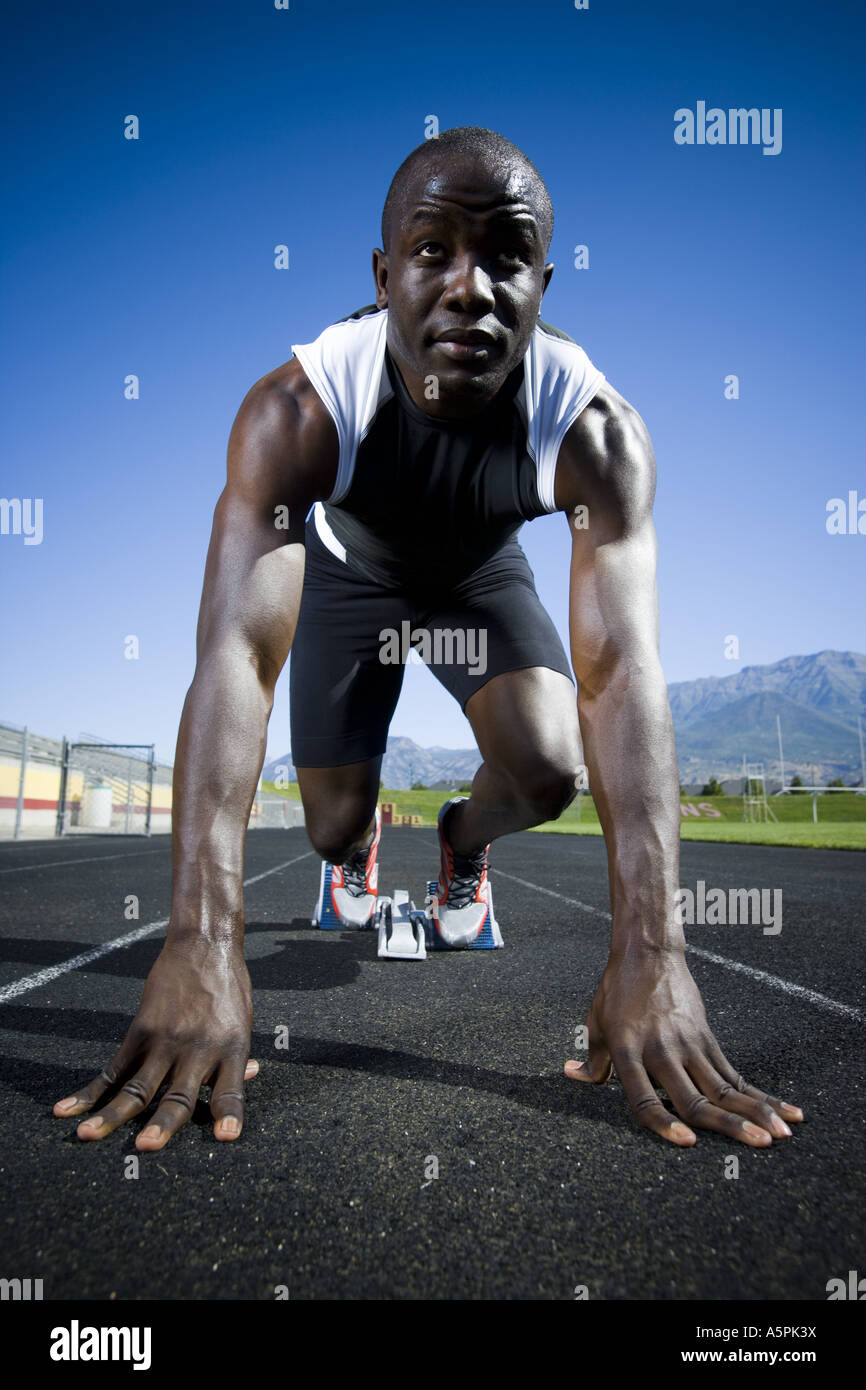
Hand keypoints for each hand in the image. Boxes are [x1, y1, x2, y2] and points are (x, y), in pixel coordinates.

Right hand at [53, 937, 257, 1149]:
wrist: (205, 945)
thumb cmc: (229, 988)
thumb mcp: (242, 1022)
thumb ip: (235, 1058)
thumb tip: (247, 1077)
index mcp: (231, 1049)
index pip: (231, 1090)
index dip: (229, 1115)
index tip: (226, 1138)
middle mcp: (198, 1048)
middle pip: (178, 1094)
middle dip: (162, 1125)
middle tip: (145, 1148)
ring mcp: (166, 1039)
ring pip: (136, 1086)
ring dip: (111, 1114)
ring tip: (87, 1135)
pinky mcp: (142, 1029)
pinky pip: (114, 1067)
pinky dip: (91, 1090)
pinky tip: (69, 1108)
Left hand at [564, 948, 803, 1145]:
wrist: (648, 952)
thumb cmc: (616, 991)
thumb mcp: (595, 1024)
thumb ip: (592, 1060)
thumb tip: (572, 1077)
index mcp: (628, 1052)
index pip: (645, 1098)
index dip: (664, 1123)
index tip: (687, 1143)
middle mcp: (661, 1051)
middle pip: (695, 1097)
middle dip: (727, 1126)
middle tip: (757, 1146)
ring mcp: (689, 1044)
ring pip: (724, 1088)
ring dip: (754, 1113)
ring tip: (779, 1135)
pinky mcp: (707, 1038)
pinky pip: (735, 1073)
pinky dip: (760, 1095)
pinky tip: (783, 1111)